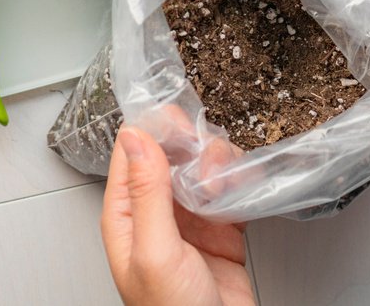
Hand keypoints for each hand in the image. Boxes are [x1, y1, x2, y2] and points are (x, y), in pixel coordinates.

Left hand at [100, 126, 253, 305]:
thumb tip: (134, 138)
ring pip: (201, 169)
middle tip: (207, 152)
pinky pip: (230, 192)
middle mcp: (155, 215)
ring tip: (225, 182)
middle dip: (191, 145)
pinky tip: (243, 189)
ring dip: (218, 165)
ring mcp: (189, 222)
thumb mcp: (156, 251)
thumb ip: (146, 193)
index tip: (175, 118)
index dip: (152, 129)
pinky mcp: (221, 232)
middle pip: (169, 155)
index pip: (130, 153)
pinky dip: (240, 183)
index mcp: (126, 216)